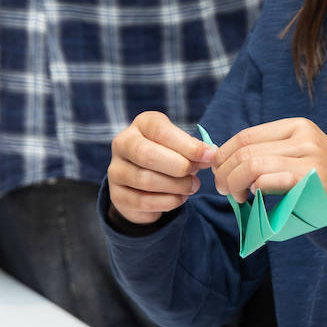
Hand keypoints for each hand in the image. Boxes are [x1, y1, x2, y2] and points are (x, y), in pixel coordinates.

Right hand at [107, 111, 204, 225]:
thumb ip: (193, 149)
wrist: (144, 183)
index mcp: (141, 124)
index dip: (187, 145)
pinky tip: (180, 197)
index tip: (209, 155)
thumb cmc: (168, 156)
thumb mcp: (181, 146)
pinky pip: (144, 201)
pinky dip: (168, 201)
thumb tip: (210, 154)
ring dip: (176, 186)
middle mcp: (122, 144)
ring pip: (146, 180)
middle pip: (147, 155)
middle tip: (196, 173)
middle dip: (179, 166)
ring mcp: (116, 170)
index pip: (161, 131)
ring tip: (192, 186)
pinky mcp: (117, 196)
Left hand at [209, 117, 326, 208]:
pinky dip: (255, 188)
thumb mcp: (296, 153)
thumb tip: (222, 159)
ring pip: (253, 164)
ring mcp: (308, 157)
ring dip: (235, 183)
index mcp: (295, 126)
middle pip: (246, 150)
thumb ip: (266, 151)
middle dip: (225, 172)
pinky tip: (255, 196)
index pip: (246, 135)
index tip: (218, 170)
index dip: (224, 154)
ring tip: (236, 196)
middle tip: (223, 188)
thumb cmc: (317, 177)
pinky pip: (269, 180)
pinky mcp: (310, 179)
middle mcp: (302, 137)